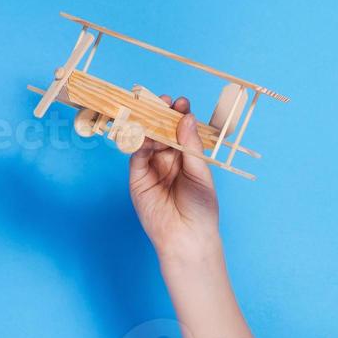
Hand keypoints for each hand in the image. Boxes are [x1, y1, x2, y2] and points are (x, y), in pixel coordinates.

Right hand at [128, 94, 220, 261]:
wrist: (187, 237)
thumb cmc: (201, 208)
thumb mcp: (200, 173)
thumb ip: (191, 146)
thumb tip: (186, 117)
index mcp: (188, 157)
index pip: (182, 130)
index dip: (180, 115)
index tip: (181, 102)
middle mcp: (169, 159)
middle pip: (162, 130)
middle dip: (162, 114)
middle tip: (163, 101)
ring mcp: (152, 166)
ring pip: (147, 138)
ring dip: (148, 124)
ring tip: (152, 112)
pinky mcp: (138, 176)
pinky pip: (135, 153)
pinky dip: (138, 141)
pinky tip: (143, 133)